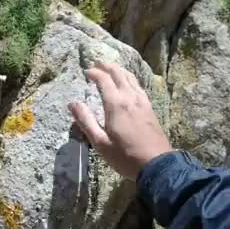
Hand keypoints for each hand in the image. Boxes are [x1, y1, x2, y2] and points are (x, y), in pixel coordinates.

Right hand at [69, 63, 172, 179]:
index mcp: (116, 104)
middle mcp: (130, 98)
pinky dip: (130, 78)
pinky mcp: (150, 108)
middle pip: (119, 74)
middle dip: (107, 66)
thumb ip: (86, 121)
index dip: (94, 73)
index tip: (86, 72)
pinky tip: (128, 83)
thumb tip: (73, 103)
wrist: (157, 164)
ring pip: (131, 78)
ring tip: (110, 68)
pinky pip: (138, 86)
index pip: (104, 80)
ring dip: (119, 70)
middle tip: (97, 64)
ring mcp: (143, 101)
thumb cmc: (125, 156)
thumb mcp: (100, 143)